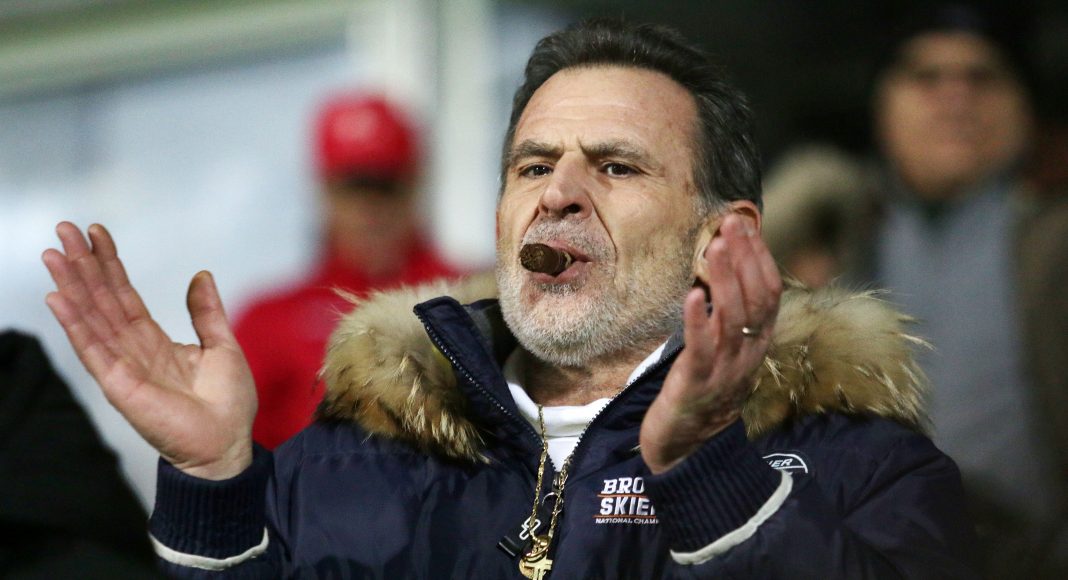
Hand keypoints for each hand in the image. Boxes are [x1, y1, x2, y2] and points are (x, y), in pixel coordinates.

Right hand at [42, 222, 255, 479]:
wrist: (227, 444)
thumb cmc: (228, 403)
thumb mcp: (223, 345)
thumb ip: (206, 312)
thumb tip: (201, 274)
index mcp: (154, 341)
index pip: (124, 295)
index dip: (110, 264)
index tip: (96, 232)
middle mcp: (132, 350)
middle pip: (102, 300)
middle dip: (83, 265)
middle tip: (64, 229)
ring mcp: (122, 366)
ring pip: (92, 318)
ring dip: (71, 285)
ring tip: (54, 253)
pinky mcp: (119, 385)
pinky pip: (93, 349)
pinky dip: (75, 324)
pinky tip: (59, 298)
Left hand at [641, 214, 780, 473]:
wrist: (688, 446)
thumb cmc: (703, 387)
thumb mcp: (724, 347)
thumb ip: (730, 314)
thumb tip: (725, 268)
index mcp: (758, 341)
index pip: (769, 291)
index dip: (759, 256)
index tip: (744, 224)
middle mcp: (749, 353)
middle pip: (756, 299)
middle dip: (744, 258)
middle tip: (731, 223)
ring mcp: (726, 369)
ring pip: (732, 319)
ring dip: (723, 279)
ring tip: (714, 246)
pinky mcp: (698, 383)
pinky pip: (701, 348)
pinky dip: (698, 320)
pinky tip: (692, 295)